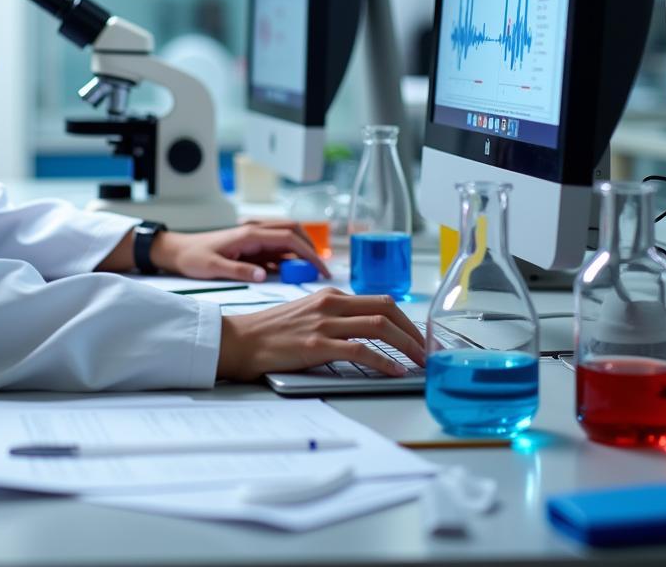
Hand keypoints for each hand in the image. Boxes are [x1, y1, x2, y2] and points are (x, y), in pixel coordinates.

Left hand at [150, 219, 329, 282]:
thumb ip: (239, 270)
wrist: (178, 251)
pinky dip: (288, 258)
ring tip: (311, 272)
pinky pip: (276, 249)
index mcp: (249, 234)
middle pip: (293, 231)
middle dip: (310, 247)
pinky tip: (291, 273)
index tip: (320, 267)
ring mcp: (253, 238)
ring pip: (286, 238)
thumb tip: (263, 274)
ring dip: (301, 251)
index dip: (307, 252)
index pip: (287, 238)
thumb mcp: (214, 267)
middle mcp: (254, 232)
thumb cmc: (194, 256)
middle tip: (321, 269)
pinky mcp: (251, 246)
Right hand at [216, 289, 425, 381]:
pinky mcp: (317, 345)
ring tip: (418, 361)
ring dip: (406, 345)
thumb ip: (334, 317)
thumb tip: (365, 333)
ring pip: (379, 327)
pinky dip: (383, 361)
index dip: (406, 318)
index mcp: (330, 295)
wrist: (240, 340)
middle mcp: (330, 304)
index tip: (418, 336)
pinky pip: (360, 350)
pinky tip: (394, 370)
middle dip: (413, 330)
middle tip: (426, 350)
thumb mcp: (306, 314)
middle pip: (386, 309)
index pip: (380, 300)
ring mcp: (324, 324)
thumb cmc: (271, 332)